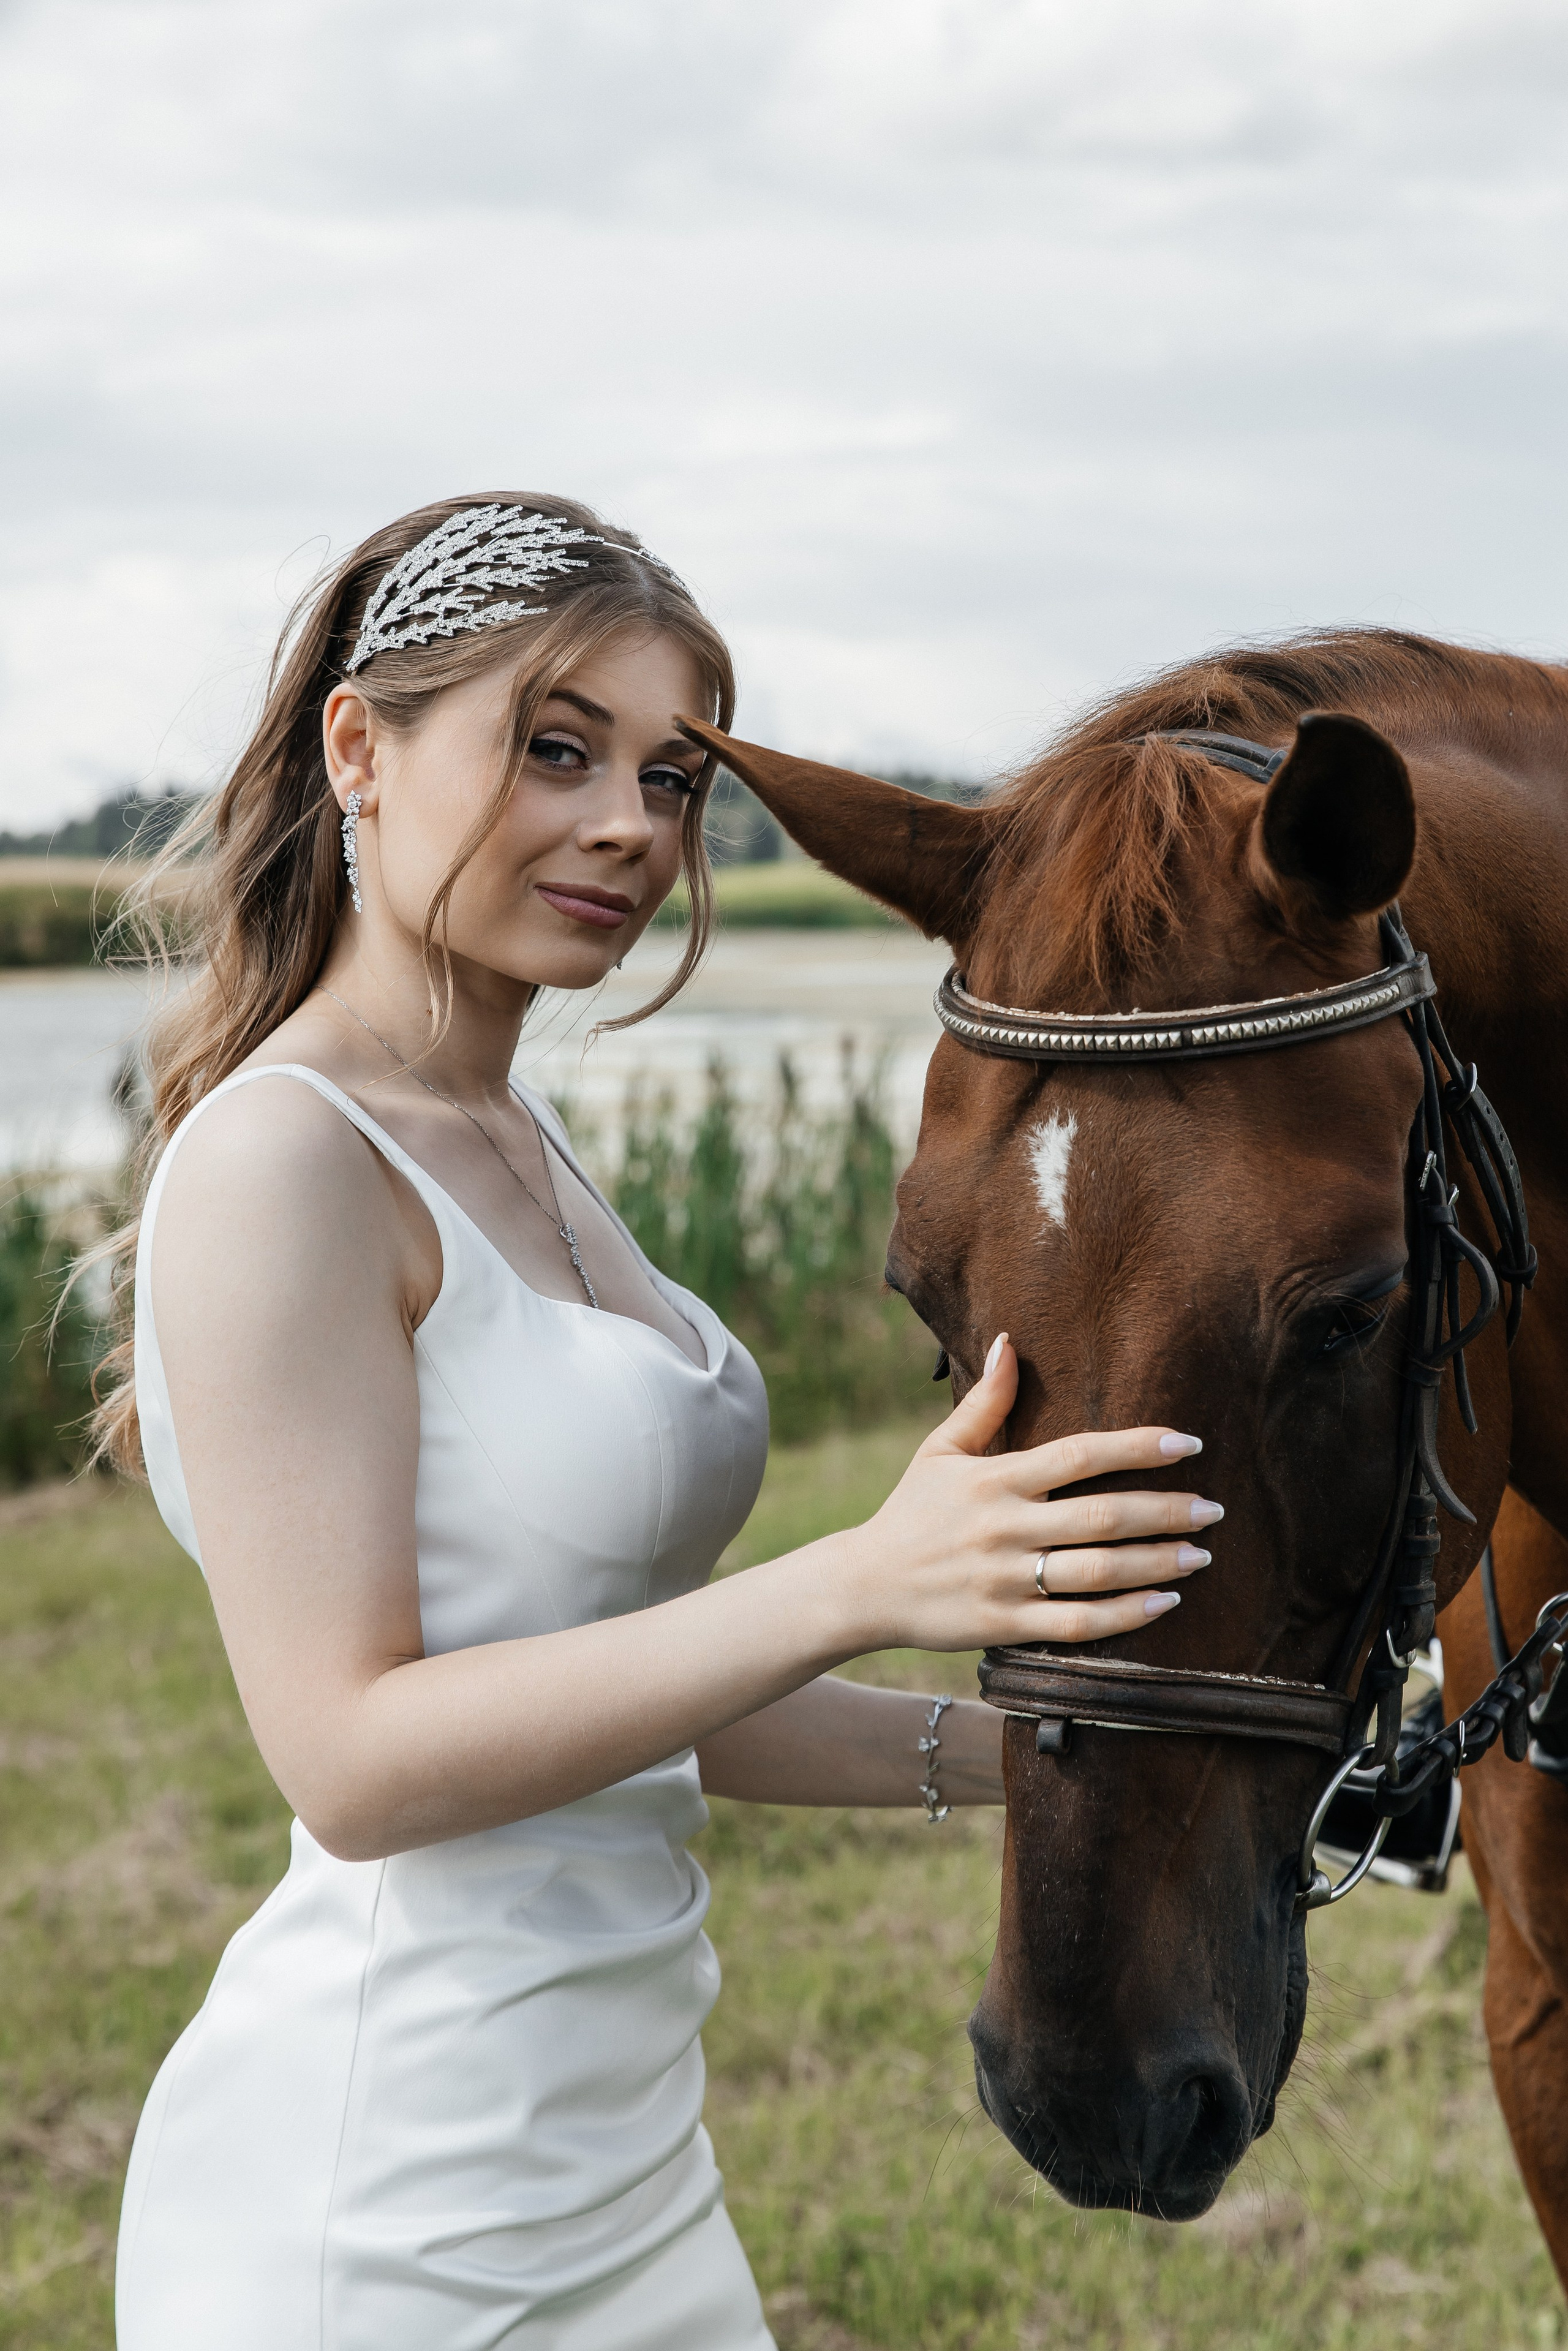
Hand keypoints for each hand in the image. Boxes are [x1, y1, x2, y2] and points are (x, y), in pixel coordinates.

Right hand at [841, 1335, 1219, 1655]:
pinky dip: (1127, 1615)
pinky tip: (1166, 1601)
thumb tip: (1009, 1341)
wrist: (862, 1587)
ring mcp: (1006, 1580)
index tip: (1188, 1442)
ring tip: (1202, 1554)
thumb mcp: (938, 1451)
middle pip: (1102, 1516)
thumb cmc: (909, 1512)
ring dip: (1157, 1562)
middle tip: (1214, 1507)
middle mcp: (1004, 1528)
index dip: (1138, 1446)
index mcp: (994, 1480)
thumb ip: (984, 1402)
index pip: (1079, 1455)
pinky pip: (1078, 1624)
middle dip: (1166, 1510)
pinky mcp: (1005, 1625)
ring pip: (1097, 1572)